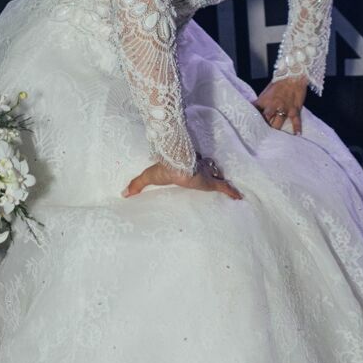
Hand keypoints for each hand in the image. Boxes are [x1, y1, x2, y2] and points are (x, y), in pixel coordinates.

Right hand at [122, 158, 242, 200]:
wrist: (176, 164)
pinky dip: (232, 192)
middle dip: (212, 174)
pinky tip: (239, 197)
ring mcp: (206, 175)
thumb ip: (138, 185)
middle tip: (216, 181)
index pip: (191, 168)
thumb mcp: (149, 177)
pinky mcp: (212, 182)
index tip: (197, 175)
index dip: (195, 170)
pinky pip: (225, 187)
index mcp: (184, 169)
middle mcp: (197, 170)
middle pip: (207, 171)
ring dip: (222, 182)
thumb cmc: (164, 169)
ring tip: (229, 190)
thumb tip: (123, 193)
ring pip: (217, 177)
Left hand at [254, 76, 307, 133]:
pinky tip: (297, 135)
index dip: (253, 121)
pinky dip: (297, 128)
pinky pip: (296, 120)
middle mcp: (273, 106)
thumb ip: (260, 103)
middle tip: (261, 138)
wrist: (293, 76)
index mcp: (264, 101)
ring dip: (275, 130)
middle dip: (263, 129)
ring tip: (273, 140)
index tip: (250, 129)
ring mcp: (284, 108)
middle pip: (266, 120)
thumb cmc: (278, 83)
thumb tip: (253, 110)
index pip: (256, 113)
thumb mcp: (265, 92)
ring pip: (278, 123)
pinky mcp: (295, 109)